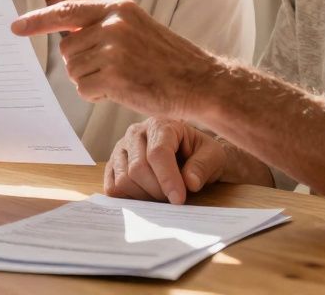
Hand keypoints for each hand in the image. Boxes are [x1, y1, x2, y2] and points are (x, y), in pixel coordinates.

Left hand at [11, 0, 219, 118]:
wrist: (199, 81)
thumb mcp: (136, 28)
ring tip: (121, 79)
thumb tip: (65, 34)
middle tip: (110, 70)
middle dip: (80, 63)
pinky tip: (122, 91)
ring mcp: (113, 50)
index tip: (16, 27)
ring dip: (90, 80)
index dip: (38, 19)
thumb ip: (103, 26)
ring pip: (73, 70)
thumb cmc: (167, 60)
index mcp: (118, 8)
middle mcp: (113, 24)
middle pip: (67, 47)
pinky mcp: (114, 76)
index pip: (67, 11)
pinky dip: (98, 95)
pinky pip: (84, 89)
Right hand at [105, 119, 226, 204]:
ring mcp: (121, 148)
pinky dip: (129, 199)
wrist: (190, 154)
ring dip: (144, 197)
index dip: (167, 179)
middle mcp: (135, 132)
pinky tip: (146, 196)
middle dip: (157, 191)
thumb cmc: (200, 153)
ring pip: (123, 180)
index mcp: (161, 124)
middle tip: (173, 199)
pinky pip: (112, 188)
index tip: (179, 200)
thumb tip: (190, 182)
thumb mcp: (213, 156)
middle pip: (137, 169)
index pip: (157, 153)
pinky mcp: (113, 165)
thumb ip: (203, 166)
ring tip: (161, 195)